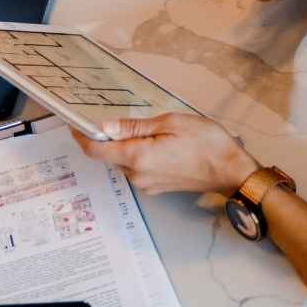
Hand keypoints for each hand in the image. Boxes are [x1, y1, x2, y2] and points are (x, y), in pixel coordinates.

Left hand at [73, 113, 259, 195]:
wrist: (231, 170)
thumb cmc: (206, 142)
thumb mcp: (171, 123)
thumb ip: (134, 127)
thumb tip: (106, 126)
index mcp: (137, 157)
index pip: (96, 150)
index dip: (82, 136)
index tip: (75, 124)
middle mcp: (137, 175)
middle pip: (109, 156)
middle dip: (108, 139)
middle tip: (117, 119)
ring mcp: (147, 184)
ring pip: (124, 162)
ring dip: (126, 147)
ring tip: (146, 130)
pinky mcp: (156, 187)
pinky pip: (138, 169)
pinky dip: (138, 155)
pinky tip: (157, 144)